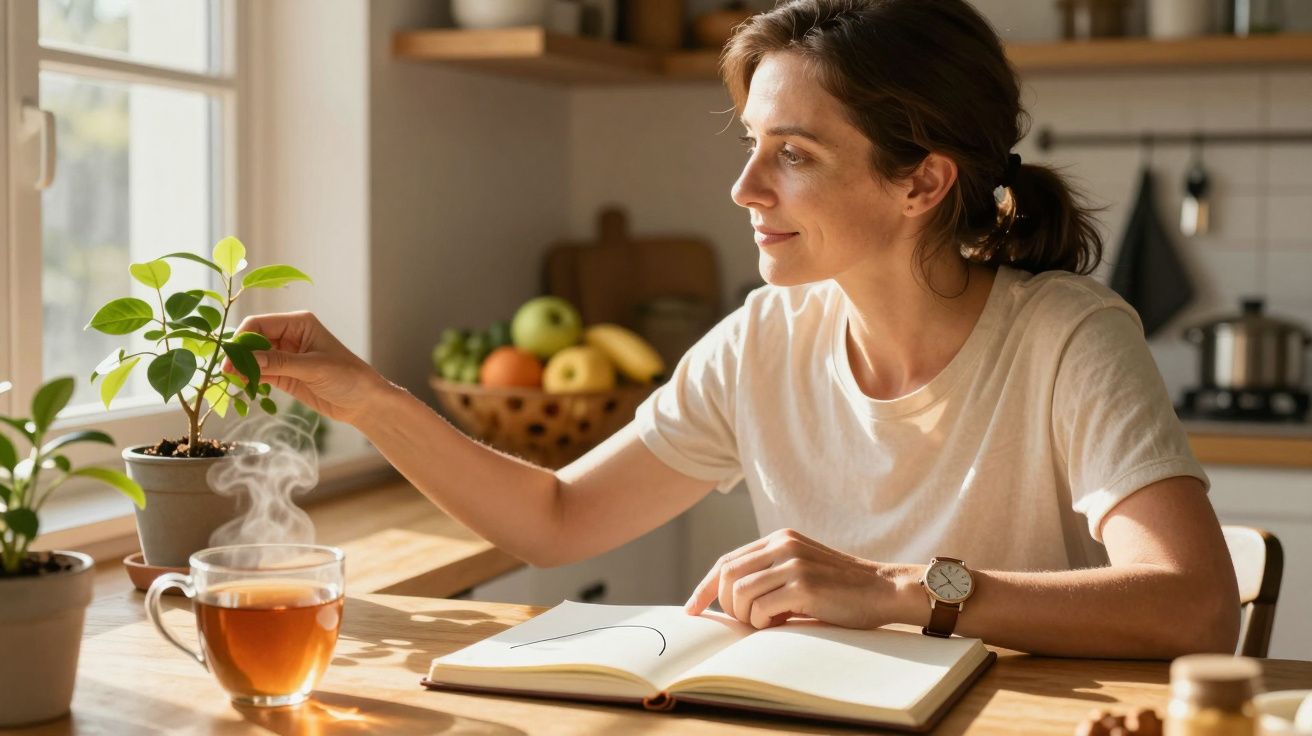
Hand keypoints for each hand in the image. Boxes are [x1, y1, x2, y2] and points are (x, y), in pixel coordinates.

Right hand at [225, 311, 389, 424]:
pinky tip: (241, 385)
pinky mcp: (284, 375)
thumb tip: (247, 359)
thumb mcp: (314, 367)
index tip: (230, 356)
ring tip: (229, 379)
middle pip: (252, 339)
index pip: (259, 323)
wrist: (363, 401)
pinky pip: (259, 373)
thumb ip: (281, 363)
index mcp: (299, 323)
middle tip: (225, 370)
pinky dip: (249, 378)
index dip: (242, 338)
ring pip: (253, 357)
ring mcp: (285, 356)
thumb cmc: (348, 377)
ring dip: (241, 367)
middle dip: (238, 353)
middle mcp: (289, 336)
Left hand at [684, 528, 910, 629]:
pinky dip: (763, 623)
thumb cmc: (842, 589)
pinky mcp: (804, 585)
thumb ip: (770, 574)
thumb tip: (729, 601)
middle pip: (726, 575)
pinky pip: (761, 609)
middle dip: (724, 605)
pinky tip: (780, 625)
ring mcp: (793, 563)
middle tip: (743, 622)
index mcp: (780, 539)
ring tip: (766, 624)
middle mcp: (783, 545)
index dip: (705, 586)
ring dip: (745, 617)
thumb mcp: (801, 570)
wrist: (884, 590)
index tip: (692, 609)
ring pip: (740, 593)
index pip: (727, 560)